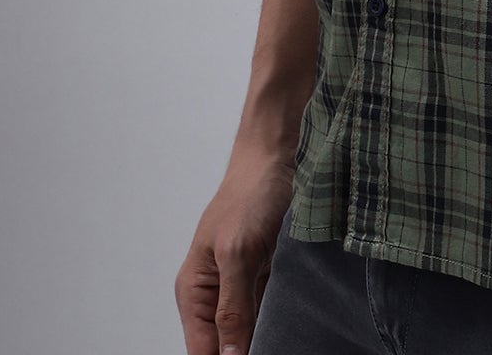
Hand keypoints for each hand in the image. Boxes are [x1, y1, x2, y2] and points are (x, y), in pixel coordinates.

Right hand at [174, 143, 296, 354]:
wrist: (279, 156)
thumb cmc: (251, 193)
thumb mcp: (237, 252)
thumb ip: (232, 308)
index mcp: (194, 291)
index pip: (202, 352)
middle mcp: (215, 294)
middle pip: (227, 347)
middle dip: (249, 352)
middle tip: (280, 349)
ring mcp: (242, 287)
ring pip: (251, 333)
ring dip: (268, 338)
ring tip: (289, 342)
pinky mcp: (267, 277)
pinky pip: (271, 312)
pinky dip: (282, 320)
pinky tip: (297, 328)